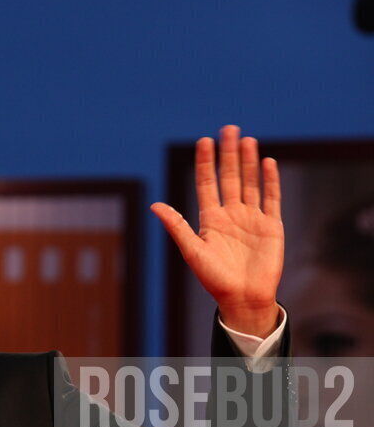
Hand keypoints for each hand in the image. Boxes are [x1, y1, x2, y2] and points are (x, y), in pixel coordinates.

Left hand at [152, 125, 282, 336]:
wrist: (243, 298)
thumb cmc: (214, 279)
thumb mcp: (192, 251)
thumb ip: (176, 226)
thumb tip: (154, 205)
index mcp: (210, 219)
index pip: (207, 183)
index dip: (206, 162)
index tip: (203, 140)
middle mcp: (230, 214)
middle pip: (229, 177)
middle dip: (228, 154)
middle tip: (228, 128)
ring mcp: (252, 218)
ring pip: (250, 183)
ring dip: (249, 161)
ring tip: (246, 139)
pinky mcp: (271, 225)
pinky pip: (271, 198)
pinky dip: (270, 180)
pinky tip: (267, 162)